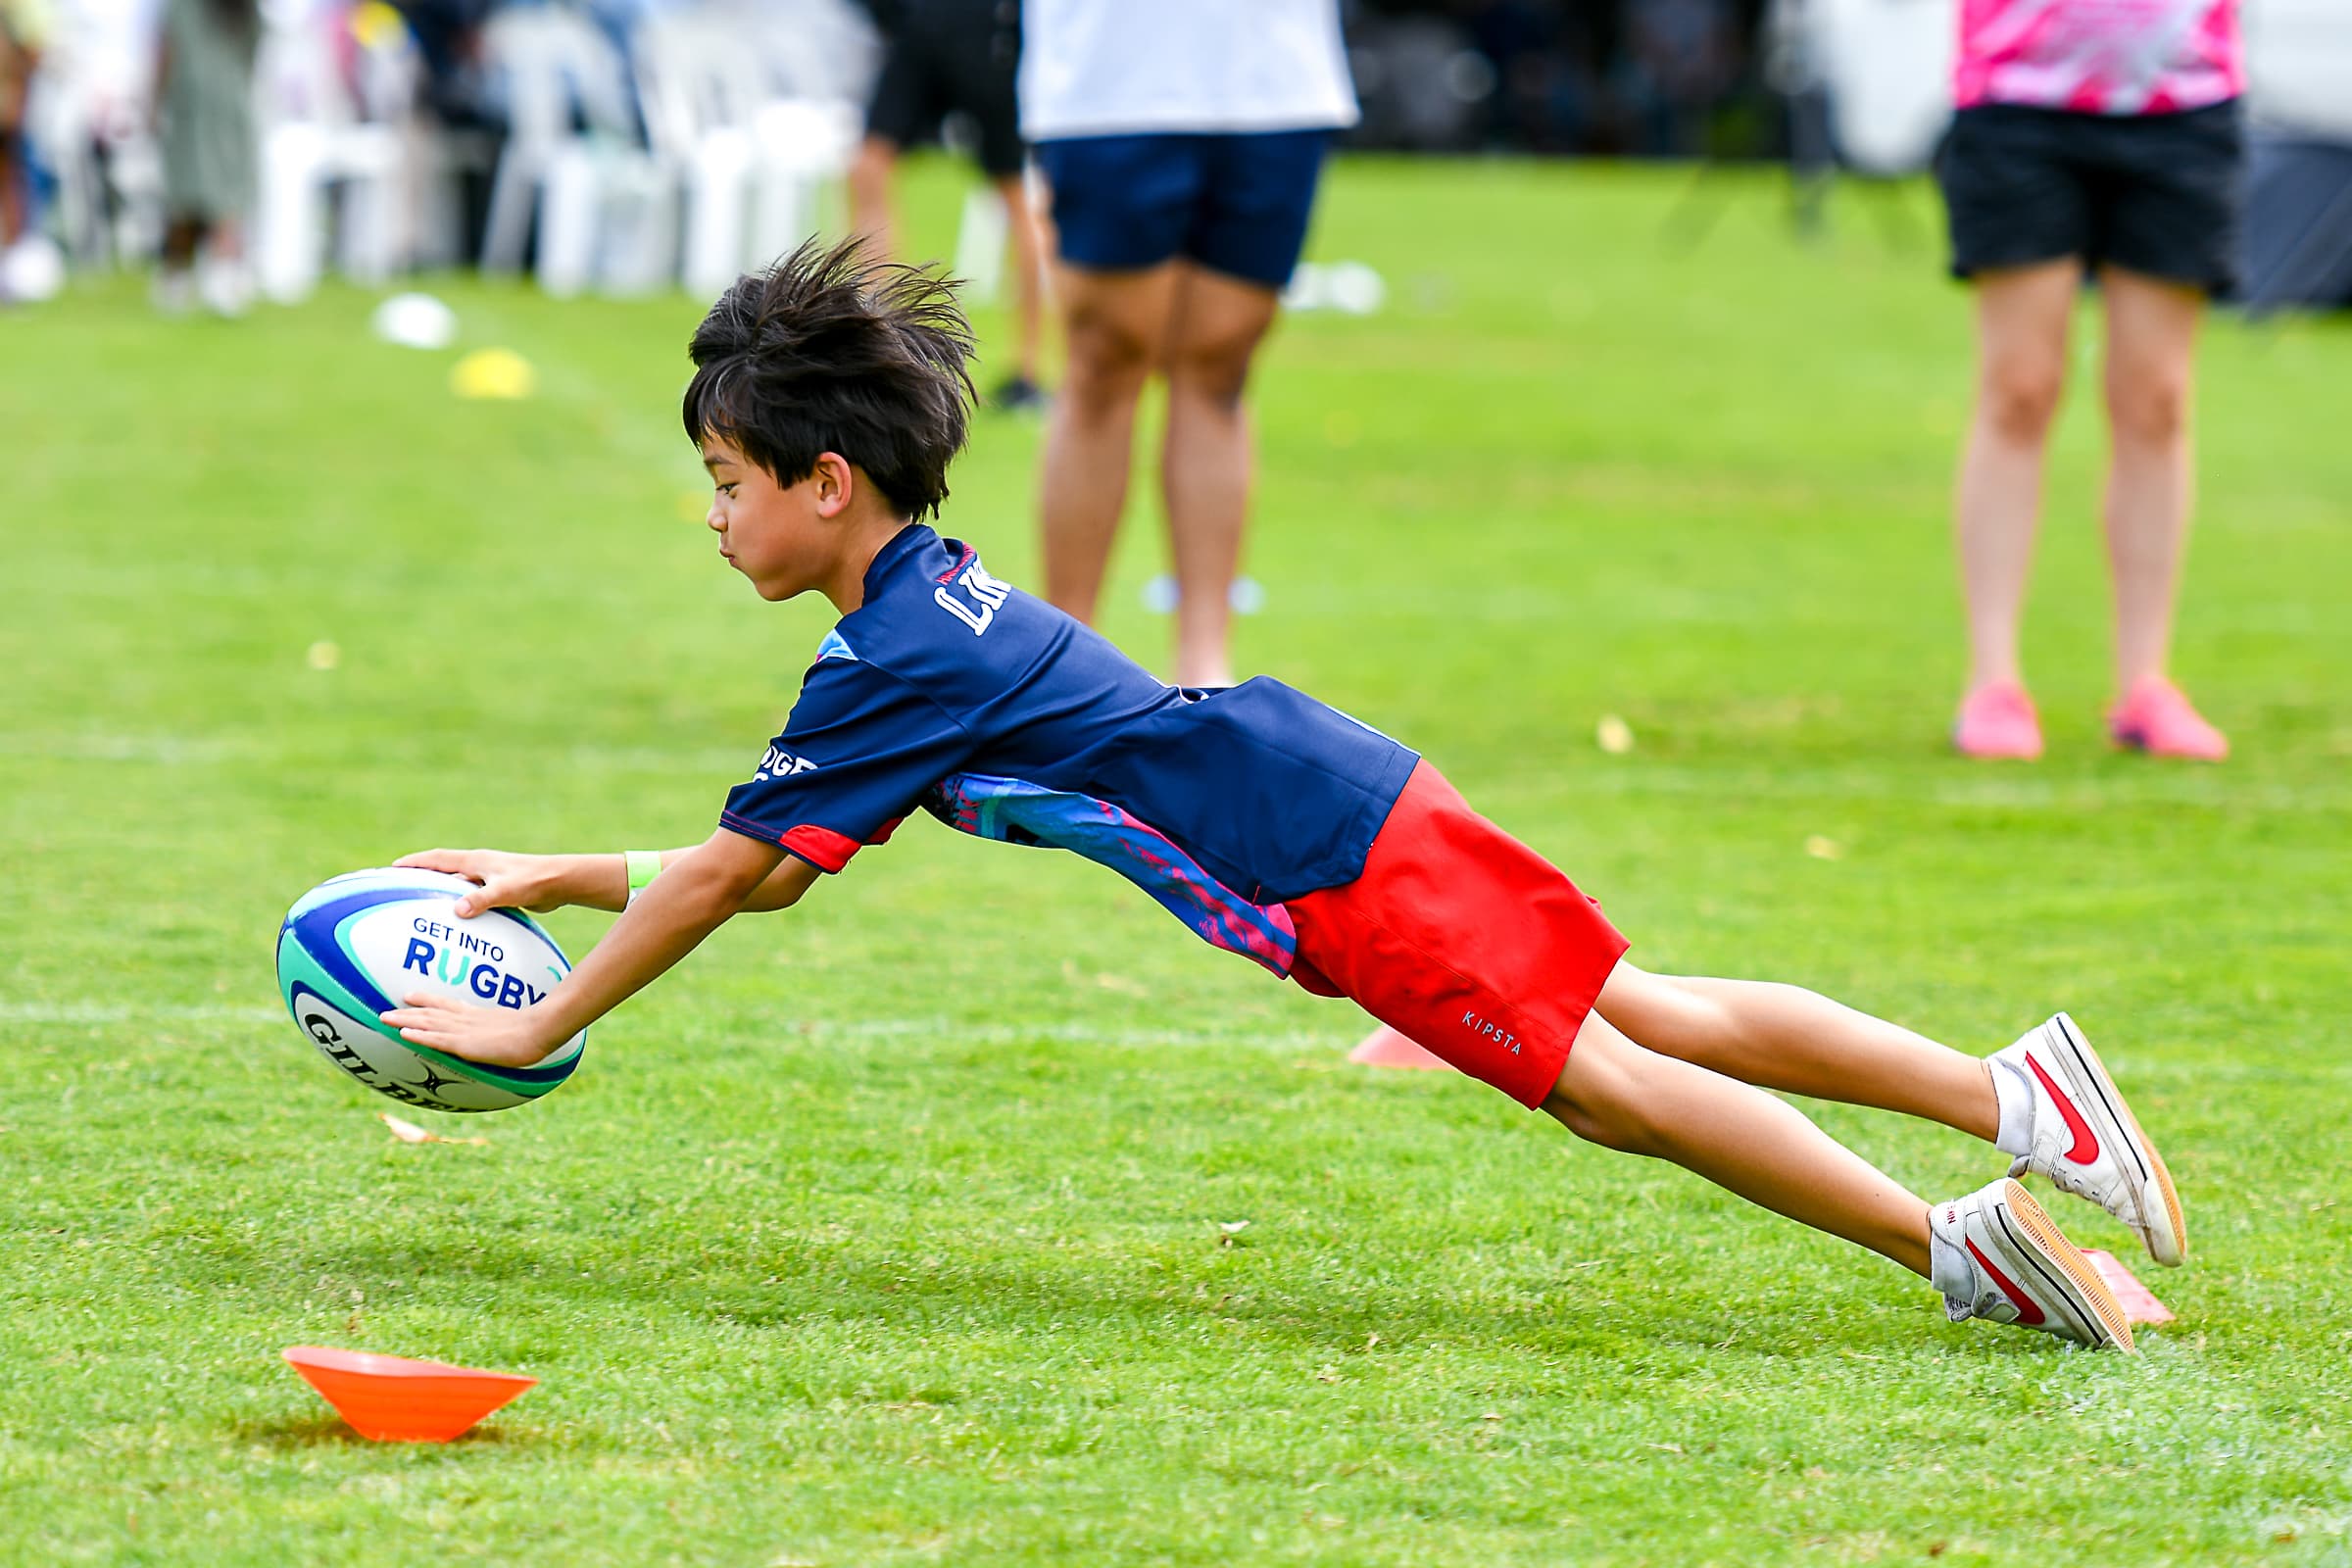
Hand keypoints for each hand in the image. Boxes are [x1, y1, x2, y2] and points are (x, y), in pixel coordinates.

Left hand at [380, 990, 563, 1066]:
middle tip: (386, 1010)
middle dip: (408, 1011)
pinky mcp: (466, 1043)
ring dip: (405, 1020)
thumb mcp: (520, 1026)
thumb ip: (507, 1026)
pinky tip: (403, 1033)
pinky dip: (419, 1035)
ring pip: (429, 1023)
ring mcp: (465, 1031)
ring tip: (385, 1018)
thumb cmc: (539, 1029)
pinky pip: (437, 1039)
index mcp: (479, 1016)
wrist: (542, 1028)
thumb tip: (510, 1031)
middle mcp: (468, 1020)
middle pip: (432, 1012)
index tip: (410, 995)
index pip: (448, 1005)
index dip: (428, 1000)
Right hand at [396, 847, 578, 917]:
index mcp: (476, 861)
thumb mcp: (505, 891)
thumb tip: (456, 911)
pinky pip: (473, 897)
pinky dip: (461, 905)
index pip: (438, 858)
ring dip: (442, 891)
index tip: (393, 867)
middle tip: (401, 885)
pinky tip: (457, 922)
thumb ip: (481, 900)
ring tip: (423, 905)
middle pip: (444, 869)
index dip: (415, 863)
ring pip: (459, 884)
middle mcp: (480, 866)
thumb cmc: (533, 881)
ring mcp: (490, 877)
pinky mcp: (500, 890)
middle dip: (422, 875)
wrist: (561, 882)